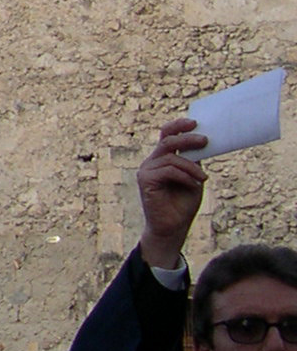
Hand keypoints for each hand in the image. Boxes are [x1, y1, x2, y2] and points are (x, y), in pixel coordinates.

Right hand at [136, 117, 207, 269]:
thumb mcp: (193, 178)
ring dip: (191, 166)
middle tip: (205, 140)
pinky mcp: (145, 180)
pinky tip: (194, 184)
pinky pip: (168, 170)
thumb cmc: (183, 204)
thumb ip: (193, 162)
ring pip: (171, 157)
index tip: (195, 122)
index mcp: (162, 159)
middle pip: (167, 140)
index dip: (178, 126)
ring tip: (202, 178)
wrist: (172, 228)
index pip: (166, 135)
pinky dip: (184, 176)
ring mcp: (146, 170)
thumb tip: (204, 143)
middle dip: (187, 138)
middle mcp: (152, 161)